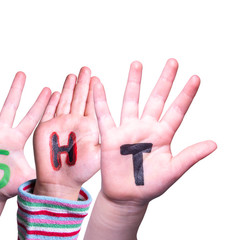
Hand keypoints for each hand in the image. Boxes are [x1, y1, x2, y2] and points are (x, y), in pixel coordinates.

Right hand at [32, 67, 99, 199]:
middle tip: (85, 68)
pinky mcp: (44, 129)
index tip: (95, 76)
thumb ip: (107, 138)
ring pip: (63, 101)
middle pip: (77, 98)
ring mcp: (59, 125)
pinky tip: (52, 91)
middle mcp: (73, 123)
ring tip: (71, 75)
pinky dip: (49, 101)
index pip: (90, 103)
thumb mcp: (100, 153)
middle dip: (81, 83)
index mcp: (87, 126)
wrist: (61, 181)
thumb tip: (121, 127)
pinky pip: (47, 111)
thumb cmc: (81, 171)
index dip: (92, 90)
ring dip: (67, 88)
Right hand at [93, 59, 216, 204]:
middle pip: (157, 99)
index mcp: (163, 135)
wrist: (127, 196)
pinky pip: (104, 114)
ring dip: (134, 82)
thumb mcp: (174, 170)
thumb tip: (214, 144)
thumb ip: (191, 155)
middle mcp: (146, 129)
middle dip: (165, 80)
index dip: (186, 94)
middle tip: (173, 61)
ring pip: (131, 101)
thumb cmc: (150, 185)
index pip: (177, 110)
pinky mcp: (110, 136)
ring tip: (138, 64)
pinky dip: (100, 99)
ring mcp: (128, 131)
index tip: (195, 77)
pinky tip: (98, 84)